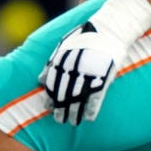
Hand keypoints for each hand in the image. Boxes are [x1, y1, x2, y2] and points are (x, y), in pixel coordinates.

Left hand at [41, 0, 150, 124]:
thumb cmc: (87, 35)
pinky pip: (95, 99)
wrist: (110, 28)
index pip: (52, 86)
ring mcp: (87, 75)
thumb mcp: (63, 46)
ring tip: (72, 122)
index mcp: (61, 62)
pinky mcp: (103, 78)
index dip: (50, 99)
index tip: (49, 107)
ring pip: (77, 100)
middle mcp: (72, 70)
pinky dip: (90, 110)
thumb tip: (40, 80)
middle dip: (60, 110)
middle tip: (59, 120)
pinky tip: (88, 119)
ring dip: (73, 113)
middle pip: (63, 96)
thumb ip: (51, 63)